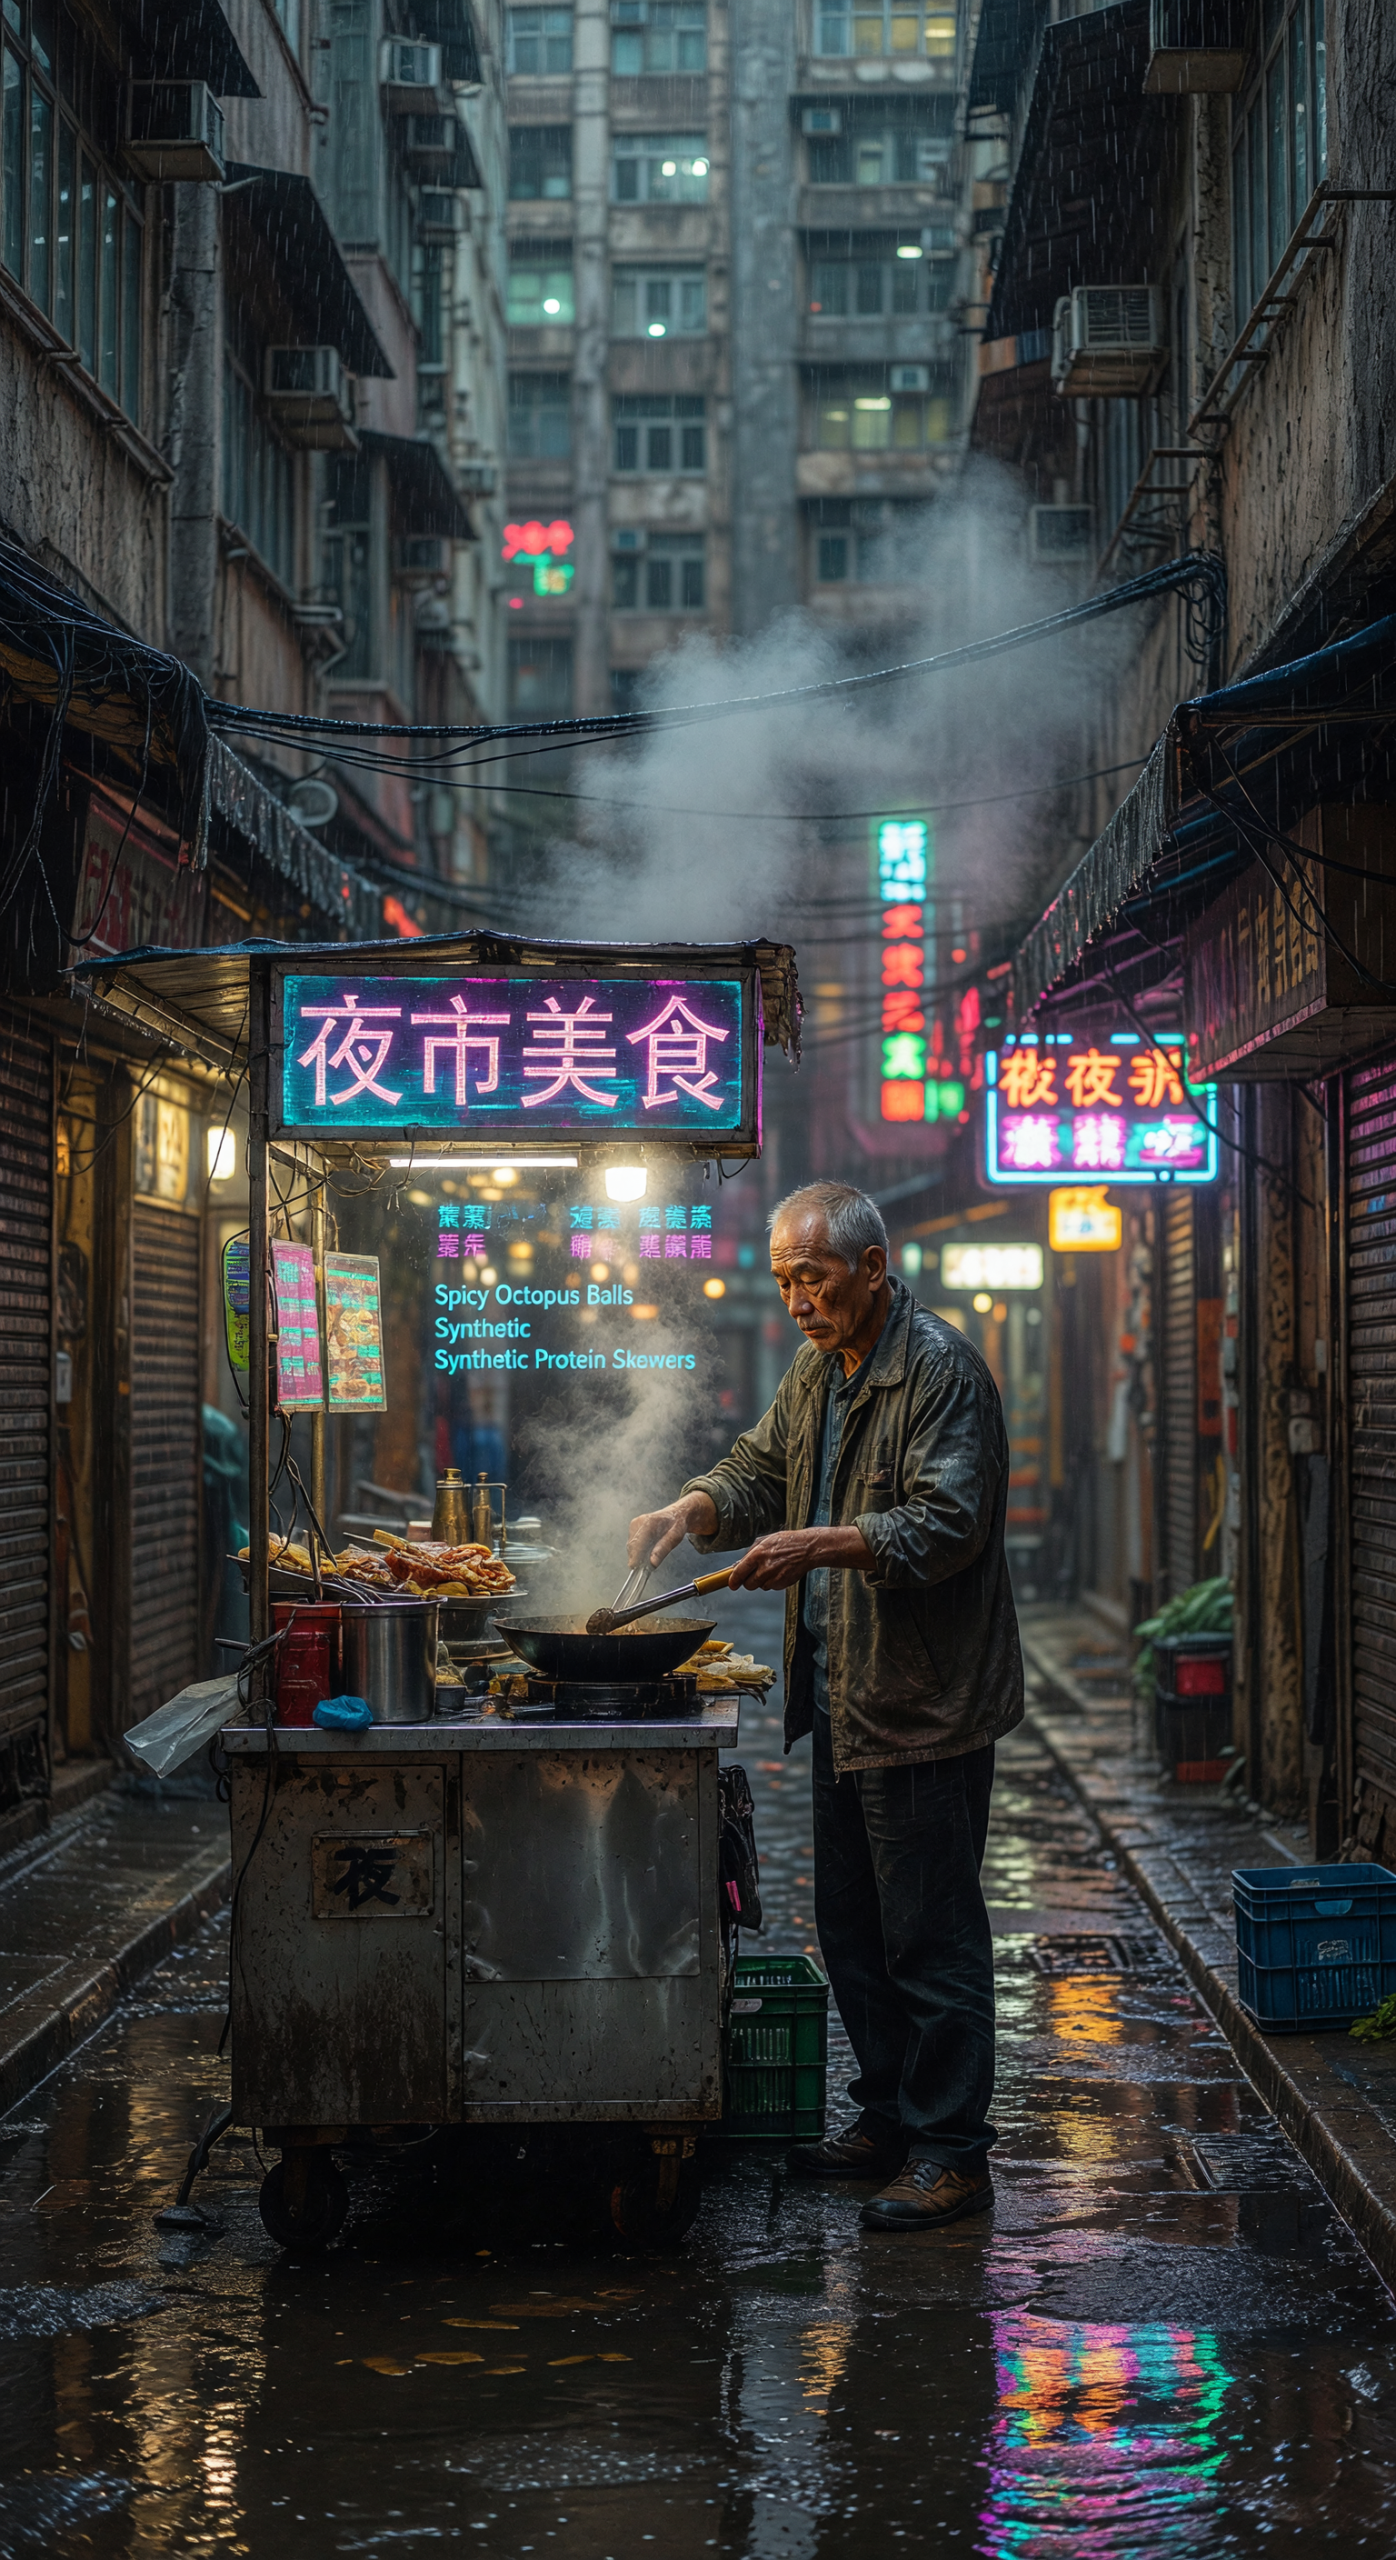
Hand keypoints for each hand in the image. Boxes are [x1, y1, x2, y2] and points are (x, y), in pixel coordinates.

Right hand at [628, 1492, 717, 1569]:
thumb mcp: (675, 1537)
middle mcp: (639, 1522)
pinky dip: (638, 1551)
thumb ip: (663, 1549)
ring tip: (650, 1556)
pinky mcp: (633, 1529)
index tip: (636, 1568)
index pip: (637, 1542)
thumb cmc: (677, 1524)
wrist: (676, 1515)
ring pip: (631, 1546)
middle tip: (647, 1566)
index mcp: (649, 1522)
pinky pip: (632, 1544)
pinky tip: (648, 1551)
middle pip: (632, 1545)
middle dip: (638, 1558)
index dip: (635, 1557)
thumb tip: (652, 1563)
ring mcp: (635, 1525)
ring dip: (638, 1554)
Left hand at [728, 1526, 875, 1591]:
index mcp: (758, 1554)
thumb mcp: (766, 1540)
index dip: (733, 1581)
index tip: (731, 1584)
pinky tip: (779, 1572)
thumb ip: (752, 1552)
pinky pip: (772, 1587)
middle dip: (748, 1581)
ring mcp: (774, 1577)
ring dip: (762, 1581)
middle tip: (753, 1574)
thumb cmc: (788, 1542)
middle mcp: (764, 1567)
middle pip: (748, 1584)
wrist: (808, 1549)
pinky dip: (773, 1582)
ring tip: (771, 1569)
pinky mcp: (782, 1584)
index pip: (739, 1572)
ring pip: (760, 1586)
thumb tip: (741, 1562)